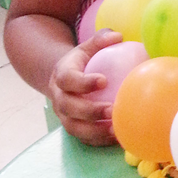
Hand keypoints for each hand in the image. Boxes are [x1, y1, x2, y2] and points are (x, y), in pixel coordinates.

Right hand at [48, 29, 122, 145]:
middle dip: (89, 111)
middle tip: (112, 110)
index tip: (103, 80)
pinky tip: (118, 138)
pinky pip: (83, 138)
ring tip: (116, 130)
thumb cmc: (82, 62)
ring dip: (94, 131)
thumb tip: (118, 36)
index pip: (68, 79)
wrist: (64, 80)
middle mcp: (59, 98)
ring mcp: (64, 115)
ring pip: (74, 127)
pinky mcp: (73, 127)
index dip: (83, 82)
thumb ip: (100, 39)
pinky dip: (98, 140)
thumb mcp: (87, 47)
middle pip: (69, 107)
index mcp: (62, 75)